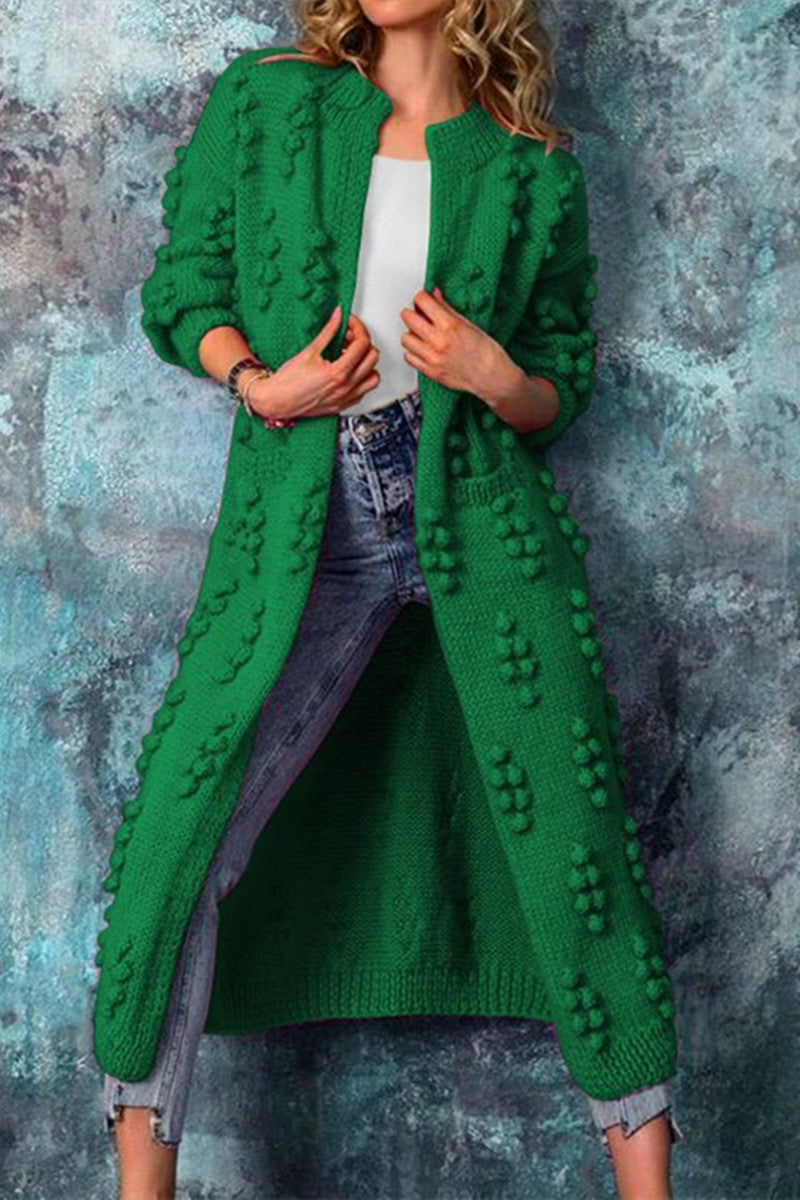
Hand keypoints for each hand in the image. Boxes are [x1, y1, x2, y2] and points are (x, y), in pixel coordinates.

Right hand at [242, 306, 380, 419]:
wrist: (277, 401)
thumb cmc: (288, 381)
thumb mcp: (309, 351)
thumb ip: (328, 332)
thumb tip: (337, 317)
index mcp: (338, 373)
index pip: (363, 344)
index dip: (358, 327)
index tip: (349, 323)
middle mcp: (346, 387)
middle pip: (372, 358)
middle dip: (363, 343)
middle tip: (349, 338)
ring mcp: (346, 398)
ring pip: (374, 377)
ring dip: (366, 364)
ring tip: (351, 356)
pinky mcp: (342, 406)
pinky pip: (363, 392)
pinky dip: (361, 380)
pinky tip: (348, 372)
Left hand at [398, 286, 519, 403]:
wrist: (491, 376)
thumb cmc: (485, 351)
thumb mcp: (468, 324)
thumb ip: (446, 308)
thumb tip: (434, 295)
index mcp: (449, 325)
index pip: (421, 301)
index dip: (421, 298)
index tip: (423, 300)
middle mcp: (438, 341)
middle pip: (407, 317)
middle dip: (413, 313)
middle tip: (419, 315)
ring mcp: (432, 357)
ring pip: (405, 338)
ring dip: (412, 334)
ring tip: (422, 335)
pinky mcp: (429, 371)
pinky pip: (408, 357)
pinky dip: (413, 352)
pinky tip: (422, 349)